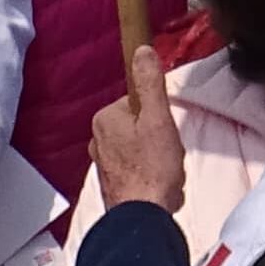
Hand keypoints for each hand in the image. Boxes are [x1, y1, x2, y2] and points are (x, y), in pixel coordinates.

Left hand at [91, 46, 185, 213]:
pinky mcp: (110, 181)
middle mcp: (96, 138)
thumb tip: (141, 49)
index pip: (138, 101)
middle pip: (138, 123)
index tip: (165, 131)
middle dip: (158, 137)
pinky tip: (159, 183)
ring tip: (166, 170)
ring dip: (155, 156)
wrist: (141, 217)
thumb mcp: (158, 118)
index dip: (158, 114)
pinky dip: (149, 172)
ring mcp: (102, 162)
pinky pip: (135, 166)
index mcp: (104, 118)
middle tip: (168, 151)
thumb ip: (149, 83)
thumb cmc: (153, 165)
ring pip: (138, 146)